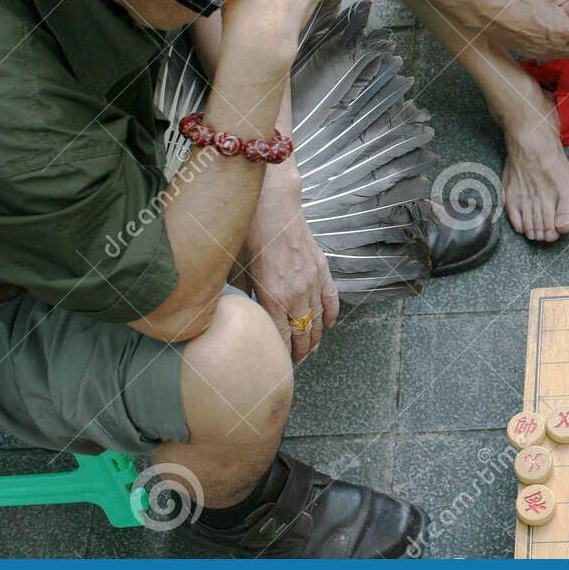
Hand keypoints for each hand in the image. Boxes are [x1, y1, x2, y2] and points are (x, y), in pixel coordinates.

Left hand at [246, 168, 337, 363]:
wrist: (273, 205)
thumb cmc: (250, 234)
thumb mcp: (236, 268)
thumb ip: (242, 293)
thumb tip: (242, 307)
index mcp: (273, 297)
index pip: (280, 337)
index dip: (279, 353)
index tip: (276, 364)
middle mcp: (297, 294)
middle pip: (302, 333)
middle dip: (299, 351)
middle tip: (295, 363)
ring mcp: (312, 282)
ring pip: (318, 320)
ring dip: (315, 338)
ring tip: (310, 351)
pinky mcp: (322, 268)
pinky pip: (331, 298)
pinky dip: (331, 314)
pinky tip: (330, 324)